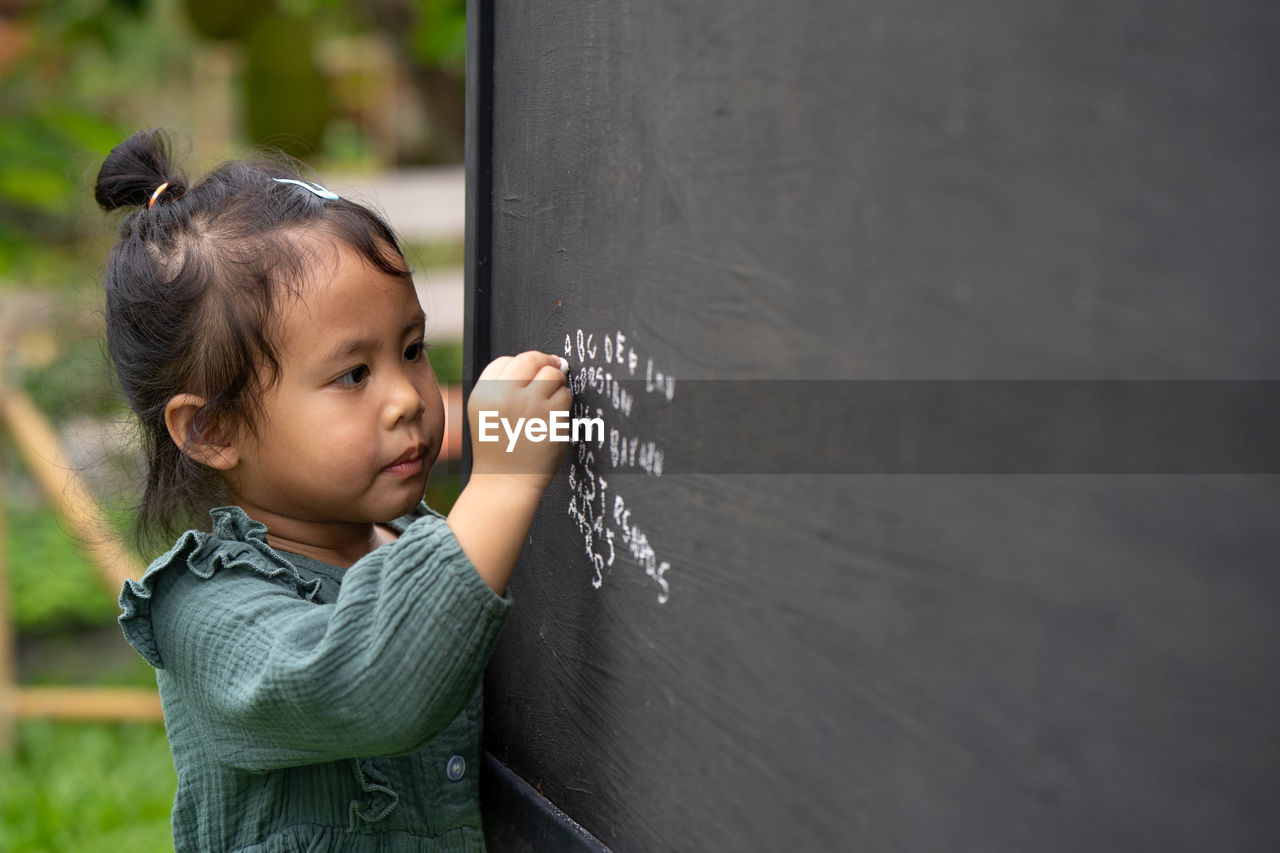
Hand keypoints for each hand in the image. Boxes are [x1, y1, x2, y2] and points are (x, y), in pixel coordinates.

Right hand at [467, 351, 572, 493]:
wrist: (506, 482)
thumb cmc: (500, 447)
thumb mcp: (486, 412)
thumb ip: (506, 385)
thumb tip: (551, 362)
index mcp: (484, 393)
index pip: (505, 360)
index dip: (521, 367)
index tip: (527, 380)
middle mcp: (505, 395)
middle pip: (531, 358)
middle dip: (545, 363)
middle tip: (552, 372)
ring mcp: (530, 404)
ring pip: (553, 374)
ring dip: (556, 385)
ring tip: (547, 405)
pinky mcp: (552, 417)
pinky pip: (566, 395)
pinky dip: (564, 404)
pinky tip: (552, 420)